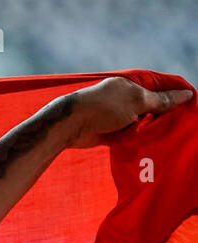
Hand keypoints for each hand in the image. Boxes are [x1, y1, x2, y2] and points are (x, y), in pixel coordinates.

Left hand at [65, 76, 193, 149]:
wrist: (70, 125)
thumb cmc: (103, 107)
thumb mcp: (136, 101)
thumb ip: (161, 101)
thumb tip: (187, 95)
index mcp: (135, 83)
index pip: (164, 85)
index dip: (180, 94)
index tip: (194, 106)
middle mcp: (129, 97)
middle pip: (156, 105)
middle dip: (169, 114)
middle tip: (186, 125)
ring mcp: (121, 115)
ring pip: (145, 122)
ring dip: (156, 129)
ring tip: (174, 136)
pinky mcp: (113, 131)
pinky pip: (133, 134)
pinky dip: (142, 139)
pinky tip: (155, 145)